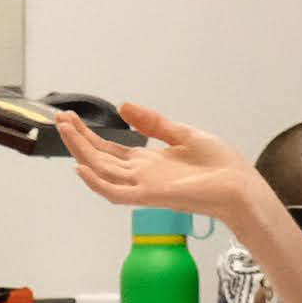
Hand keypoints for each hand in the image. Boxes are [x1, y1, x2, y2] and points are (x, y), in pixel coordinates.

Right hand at [61, 102, 265, 227]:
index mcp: (149, 162)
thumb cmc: (220, 166)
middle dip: (79, 139)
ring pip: (102, 171)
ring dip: (82, 152)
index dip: (89, 136)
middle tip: (60, 119)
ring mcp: (144, 186)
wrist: (240, 187)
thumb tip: (125, 107)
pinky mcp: (151, 195)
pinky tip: (82, 167)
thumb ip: (153, 122)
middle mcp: (141, 175)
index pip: (110, 150)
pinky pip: (116, 193)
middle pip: (100, 158)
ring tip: (66, 130)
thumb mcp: (184, 134)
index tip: (71, 118)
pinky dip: (97, 182)